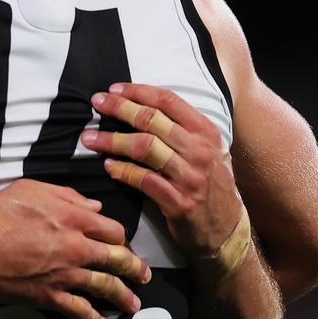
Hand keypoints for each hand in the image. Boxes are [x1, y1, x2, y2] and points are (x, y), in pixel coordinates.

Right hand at [0, 179, 150, 318]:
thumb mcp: (32, 189)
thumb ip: (67, 195)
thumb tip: (92, 205)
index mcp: (73, 217)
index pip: (113, 229)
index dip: (121, 236)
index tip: (123, 241)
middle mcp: (75, 246)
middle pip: (117, 258)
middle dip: (134, 268)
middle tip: (142, 275)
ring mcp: (63, 273)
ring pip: (104, 286)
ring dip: (121, 296)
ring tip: (131, 303)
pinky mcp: (48, 295)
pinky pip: (78, 310)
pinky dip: (91, 318)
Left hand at [80, 83, 243, 258]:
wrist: (227, 229)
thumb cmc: (210, 184)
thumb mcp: (208, 150)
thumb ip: (182, 129)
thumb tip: (140, 106)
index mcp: (206, 132)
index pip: (168, 101)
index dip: (138, 91)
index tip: (114, 89)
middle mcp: (199, 150)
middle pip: (152, 120)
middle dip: (120, 108)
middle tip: (97, 103)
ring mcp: (190, 177)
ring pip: (144, 148)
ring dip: (112, 140)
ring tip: (90, 138)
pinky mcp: (179, 202)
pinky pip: (143, 180)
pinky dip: (123, 171)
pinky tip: (108, 166)